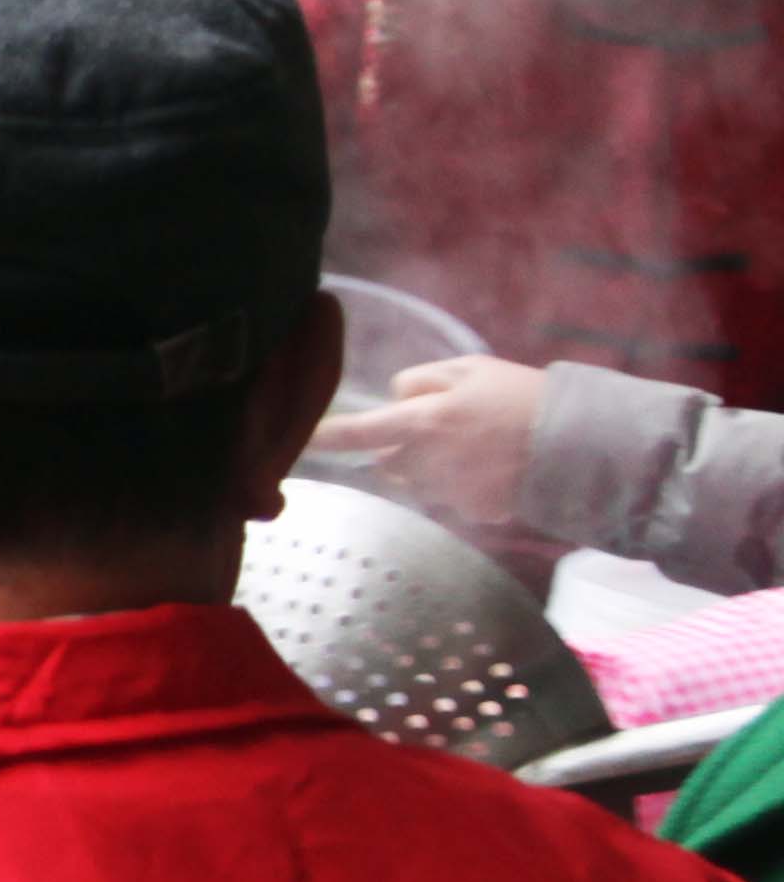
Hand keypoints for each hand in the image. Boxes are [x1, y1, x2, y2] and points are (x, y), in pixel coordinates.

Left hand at [315, 355, 545, 527]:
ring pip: (419, 482)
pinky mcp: (473, 513)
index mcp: (423, 422)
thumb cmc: (523, 396)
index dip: (327, 437)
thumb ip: (419, 381)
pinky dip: (464, 486)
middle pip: (388, 461)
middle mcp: (428, 462)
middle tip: (446, 429)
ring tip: (479, 447)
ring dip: (433, 468)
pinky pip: (451, 499)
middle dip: (403, 448)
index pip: (359, 432)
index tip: (301, 441)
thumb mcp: (470, 369)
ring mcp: (450, 492)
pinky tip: (495, 468)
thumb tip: (393, 399)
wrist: (581, 442)